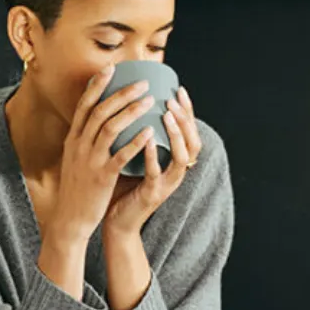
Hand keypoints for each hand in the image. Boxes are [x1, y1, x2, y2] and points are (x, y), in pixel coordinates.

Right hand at [28, 65, 157, 244]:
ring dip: (131, 111)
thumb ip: (84, 139)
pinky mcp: (102, 177)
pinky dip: (135, 142)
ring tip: (150, 101)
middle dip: (122, 93)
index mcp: (73, 139)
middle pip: (100, 111)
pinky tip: (150, 132)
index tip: (112, 69)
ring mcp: (90, 160)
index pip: (84, 105)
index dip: (98, 85)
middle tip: (142, 82)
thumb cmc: (77, 188)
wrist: (70, 219)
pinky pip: (120, 155)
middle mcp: (79, 145)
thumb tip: (96, 121)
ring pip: (110, 128)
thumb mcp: (74, 158)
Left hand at [103, 86, 200, 239]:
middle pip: (193, 142)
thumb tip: (127, 102)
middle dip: (186, 119)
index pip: (189, 132)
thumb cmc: (124, 185)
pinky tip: (147, 140)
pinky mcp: (152, 195)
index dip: (188, 111)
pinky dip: (153, 156)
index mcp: (173, 162)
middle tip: (173, 99)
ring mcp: (166, 185)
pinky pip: (156, 174)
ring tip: (167, 115)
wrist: (116, 220)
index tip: (178, 89)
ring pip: (182, 158)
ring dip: (176, 135)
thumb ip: (137, 134)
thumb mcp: (134, 155)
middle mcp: (175, 173)